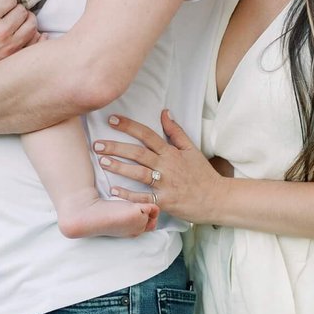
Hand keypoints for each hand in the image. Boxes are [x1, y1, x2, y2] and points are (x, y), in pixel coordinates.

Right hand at [0, 0, 39, 92]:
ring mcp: (7, 47)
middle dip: (16, 10)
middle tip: (9, 14)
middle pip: (23, 11)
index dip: (6, 1)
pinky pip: (33, 43)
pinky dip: (34, 36)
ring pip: (31, 26)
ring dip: (26, 21)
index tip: (1, 5)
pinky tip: (25, 34)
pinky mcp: (11, 59)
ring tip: (17, 22)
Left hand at [92, 109, 227, 224]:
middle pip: (138, 153)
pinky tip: (113, 189)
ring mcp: (165, 184)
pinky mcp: (164, 201)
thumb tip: (164, 112)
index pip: (147, 135)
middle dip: (116, 147)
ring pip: (138, 173)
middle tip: (97, 144)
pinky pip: (143, 197)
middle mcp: (166, 166)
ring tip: (102, 161)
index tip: (112, 120)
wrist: (215, 198)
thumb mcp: (191, 149)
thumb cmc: (202, 174)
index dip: (129, 126)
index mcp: (171, 152)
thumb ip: (176, 131)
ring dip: (119, 167)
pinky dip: (128, 194)